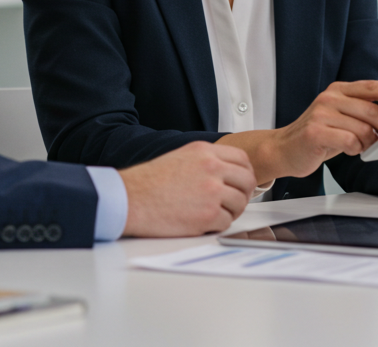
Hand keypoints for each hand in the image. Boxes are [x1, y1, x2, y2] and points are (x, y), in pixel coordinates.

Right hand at [119, 141, 255, 236]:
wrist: (130, 199)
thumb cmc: (149, 182)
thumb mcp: (181, 157)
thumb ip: (207, 160)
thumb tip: (227, 171)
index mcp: (205, 152)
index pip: (243, 159)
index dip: (245, 173)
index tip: (241, 183)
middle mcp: (212, 168)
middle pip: (248, 181)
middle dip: (243, 193)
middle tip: (233, 202)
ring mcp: (212, 192)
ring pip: (240, 203)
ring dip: (231, 211)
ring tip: (214, 213)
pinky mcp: (208, 215)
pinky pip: (227, 222)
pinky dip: (217, 225)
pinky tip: (202, 222)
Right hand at [226, 80, 377, 181]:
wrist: (283, 150)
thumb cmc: (318, 136)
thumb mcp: (340, 118)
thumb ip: (361, 112)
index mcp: (337, 90)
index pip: (371, 87)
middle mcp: (329, 98)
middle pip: (371, 110)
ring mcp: (321, 114)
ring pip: (363, 129)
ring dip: (368, 143)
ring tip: (361, 147)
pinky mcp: (315, 132)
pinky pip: (350, 141)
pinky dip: (356, 149)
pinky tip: (349, 150)